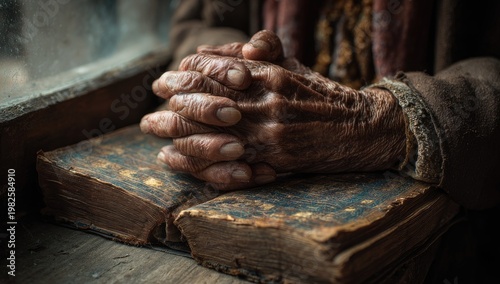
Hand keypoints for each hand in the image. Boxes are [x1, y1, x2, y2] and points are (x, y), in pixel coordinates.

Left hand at [140, 31, 406, 189]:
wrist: (361, 127)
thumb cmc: (324, 97)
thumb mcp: (295, 67)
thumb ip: (265, 54)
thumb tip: (230, 50)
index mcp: (270, 72)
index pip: (215, 69)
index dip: (185, 75)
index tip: (164, 82)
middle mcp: (267, 96)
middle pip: (206, 98)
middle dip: (172, 102)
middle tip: (148, 108)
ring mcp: (271, 127)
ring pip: (212, 128)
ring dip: (177, 130)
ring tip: (153, 131)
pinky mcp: (277, 155)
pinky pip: (229, 159)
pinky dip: (199, 160)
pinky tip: (177, 159)